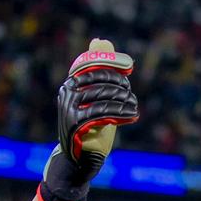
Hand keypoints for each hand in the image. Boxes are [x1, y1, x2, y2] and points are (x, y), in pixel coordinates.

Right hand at [38, 38, 138, 200]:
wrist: (79, 161)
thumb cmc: (92, 129)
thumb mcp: (98, 99)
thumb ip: (100, 71)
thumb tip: (101, 40)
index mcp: (70, 84)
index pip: (92, 65)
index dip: (112, 65)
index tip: (129, 71)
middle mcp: (66, 93)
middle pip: (99, 80)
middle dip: (119, 86)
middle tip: (131, 95)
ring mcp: (69, 109)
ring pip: (102, 97)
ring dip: (123, 101)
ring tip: (134, 107)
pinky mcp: (76, 125)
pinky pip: (102, 114)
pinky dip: (121, 114)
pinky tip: (132, 116)